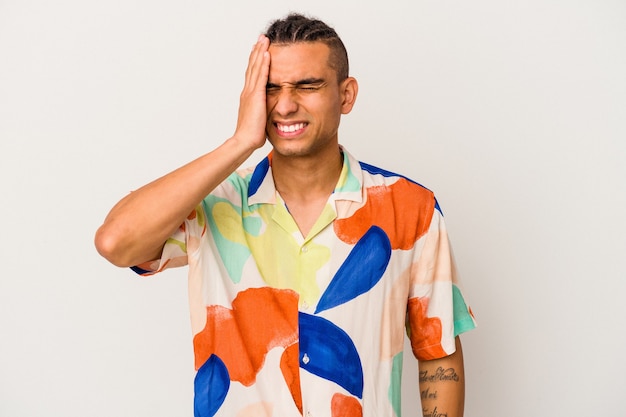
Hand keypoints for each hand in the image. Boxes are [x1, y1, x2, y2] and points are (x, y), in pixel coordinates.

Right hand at [233, 35, 270, 150]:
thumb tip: (266, 112)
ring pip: (255, 67)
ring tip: (264, 39)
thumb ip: (262, 111)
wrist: (244, 141)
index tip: (259, 49)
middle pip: (252, 66)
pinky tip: (266, 53)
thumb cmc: (251, 135)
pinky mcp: (255, 96)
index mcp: (248, 96)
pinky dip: (263, 64)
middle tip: (261, 38)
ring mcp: (250, 93)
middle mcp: (247, 91)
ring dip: (260, 52)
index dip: (255, 61)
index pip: (252, 74)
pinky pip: (260, 76)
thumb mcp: (258, 119)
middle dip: (257, 51)